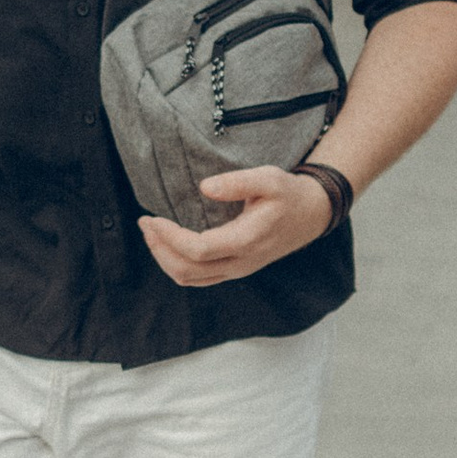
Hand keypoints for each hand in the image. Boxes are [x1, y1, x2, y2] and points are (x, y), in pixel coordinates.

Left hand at [139, 166, 338, 290]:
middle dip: (160, 248)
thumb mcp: (269, 178)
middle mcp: (240, 262)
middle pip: (187, 270)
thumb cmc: (288, 194)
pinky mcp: (235, 270)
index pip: (197, 250)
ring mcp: (237, 270)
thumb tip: (206, 187)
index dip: (169, 237)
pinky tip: (169, 244)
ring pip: (190, 278)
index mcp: (246, 241)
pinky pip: (198, 277)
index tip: (152, 218)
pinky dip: (177, 264)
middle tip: (145, 224)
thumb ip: (237, 182)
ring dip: (165, 259)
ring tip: (152, 234)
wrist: (311, 215)